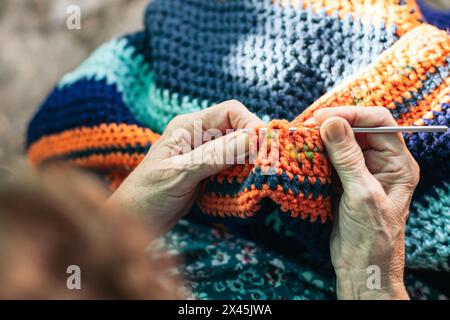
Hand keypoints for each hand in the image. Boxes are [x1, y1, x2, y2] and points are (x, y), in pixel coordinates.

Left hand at [106, 100, 262, 232]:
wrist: (133, 219)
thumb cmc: (148, 194)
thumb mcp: (181, 173)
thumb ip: (215, 155)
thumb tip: (252, 137)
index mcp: (189, 126)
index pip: (230, 111)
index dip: (251, 123)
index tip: (265, 145)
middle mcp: (199, 135)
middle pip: (238, 129)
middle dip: (255, 144)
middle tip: (269, 163)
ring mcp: (204, 154)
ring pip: (239, 149)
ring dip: (251, 160)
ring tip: (262, 175)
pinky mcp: (208, 172)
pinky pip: (233, 166)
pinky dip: (244, 174)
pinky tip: (248, 185)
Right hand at [310, 107, 419, 299]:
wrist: (361, 267)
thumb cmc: (371, 236)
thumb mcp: (361, 194)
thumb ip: (347, 158)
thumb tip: (331, 122)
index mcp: (398, 163)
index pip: (379, 122)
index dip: (352, 115)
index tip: (323, 117)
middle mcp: (381, 163)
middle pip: (358, 129)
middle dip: (333, 124)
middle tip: (306, 126)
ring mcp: (361, 171)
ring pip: (341, 142)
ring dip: (322, 138)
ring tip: (301, 137)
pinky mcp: (343, 181)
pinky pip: (330, 159)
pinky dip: (316, 154)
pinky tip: (303, 153)